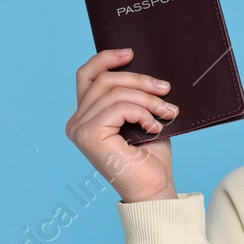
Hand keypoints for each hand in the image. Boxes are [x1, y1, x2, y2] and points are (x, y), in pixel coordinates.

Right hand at [65, 47, 179, 202]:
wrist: (154, 190)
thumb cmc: (151, 159)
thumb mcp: (143, 118)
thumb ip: (134, 96)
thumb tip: (145, 69)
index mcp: (86, 116)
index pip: (88, 76)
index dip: (107, 59)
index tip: (131, 53)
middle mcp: (76, 122)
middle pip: (104, 80)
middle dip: (139, 80)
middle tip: (165, 89)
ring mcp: (79, 129)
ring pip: (114, 93)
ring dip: (147, 99)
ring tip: (167, 111)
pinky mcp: (89, 135)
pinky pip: (118, 107)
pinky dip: (142, 112)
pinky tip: (154, 127)